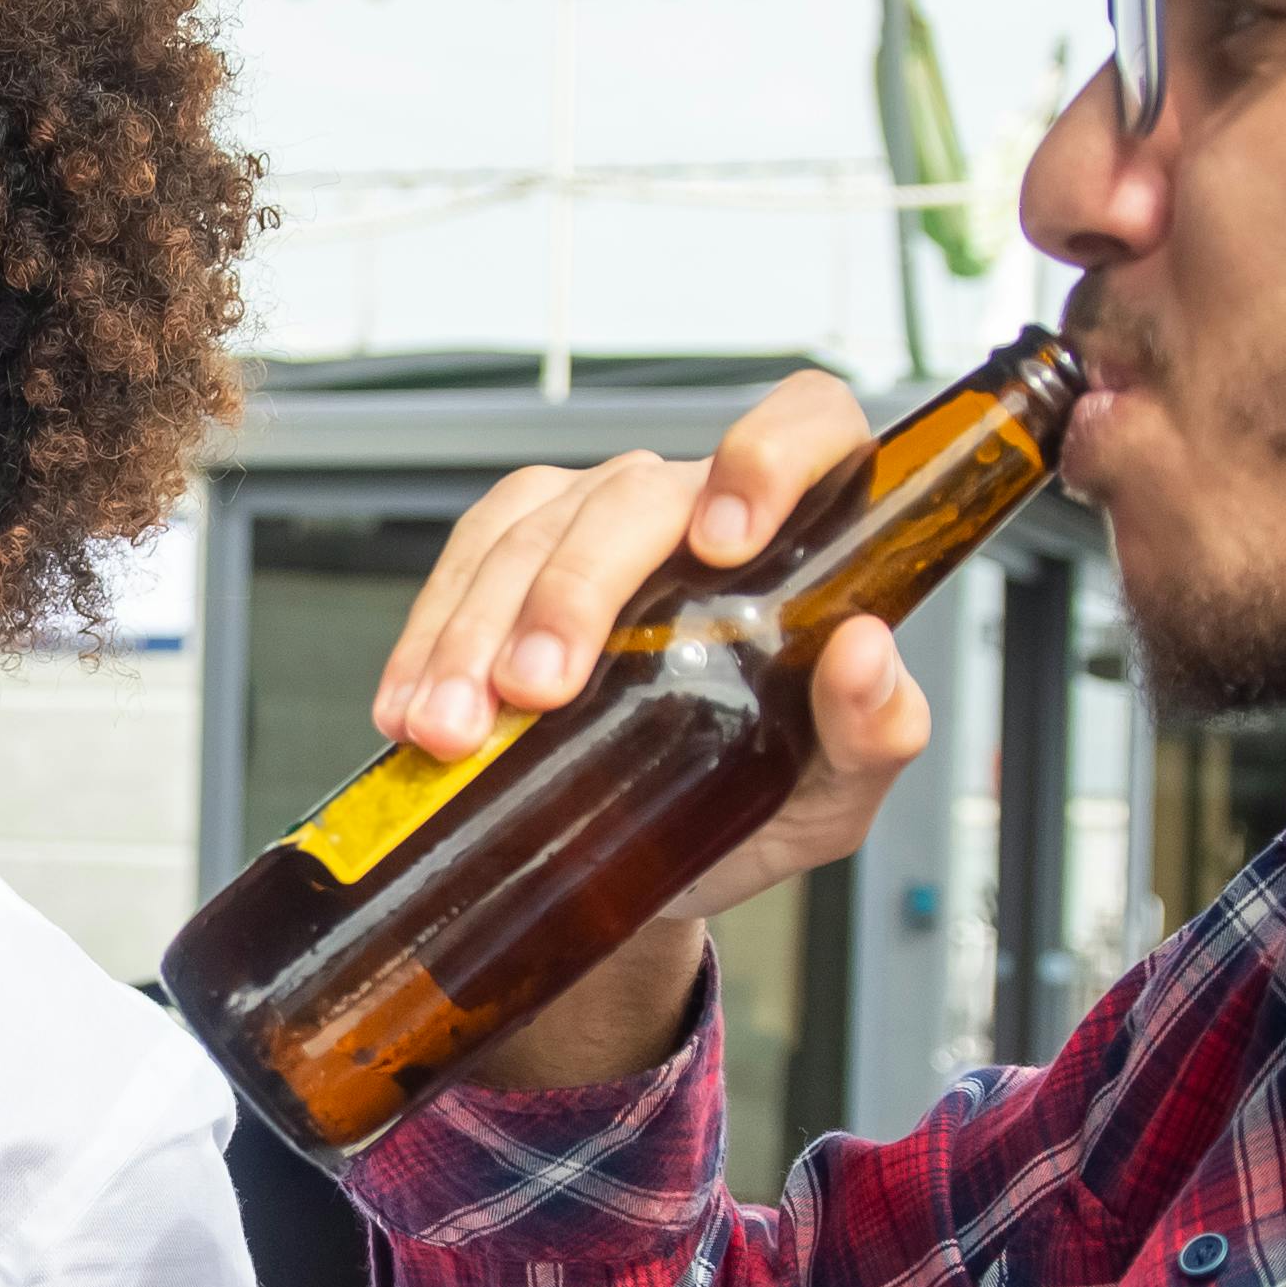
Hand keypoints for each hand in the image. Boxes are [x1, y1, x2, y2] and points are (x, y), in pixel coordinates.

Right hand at [366, 370, 929, 933]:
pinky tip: (411, 706)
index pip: (807, 426)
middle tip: (533, 692)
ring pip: (530, 529)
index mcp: (798, 537)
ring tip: (450, 729)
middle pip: (629, 498)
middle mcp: (696, 510)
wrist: (665, 860)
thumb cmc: (764, 801)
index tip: (724, 542)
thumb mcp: (837, 792)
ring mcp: (599, 524)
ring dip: (475, 630)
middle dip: (570, 593)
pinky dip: (428, 637)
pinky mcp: (519, 555)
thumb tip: (863, 652)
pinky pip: (467, 561)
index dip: (768, 458)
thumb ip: (874, 730)